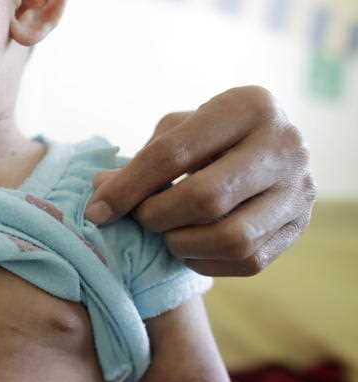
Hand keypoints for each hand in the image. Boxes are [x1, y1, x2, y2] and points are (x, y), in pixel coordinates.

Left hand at [84, 86, 316, 276]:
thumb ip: (140, 163)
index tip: (96, 212)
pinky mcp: (300, 226)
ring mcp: (299, 188)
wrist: (268, 152)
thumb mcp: (178, 132)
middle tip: (141, 219)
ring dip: (183, 243)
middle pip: (205, 199)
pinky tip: (191, 246)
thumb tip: (99, 193)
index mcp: (248, 106)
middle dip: (157, 217)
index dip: (127, 188)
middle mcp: (284, 144)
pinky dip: (206, 261)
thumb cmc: (209, 140)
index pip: (173, 153)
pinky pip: (246, 260)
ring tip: (168, 233)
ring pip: (231, 237)